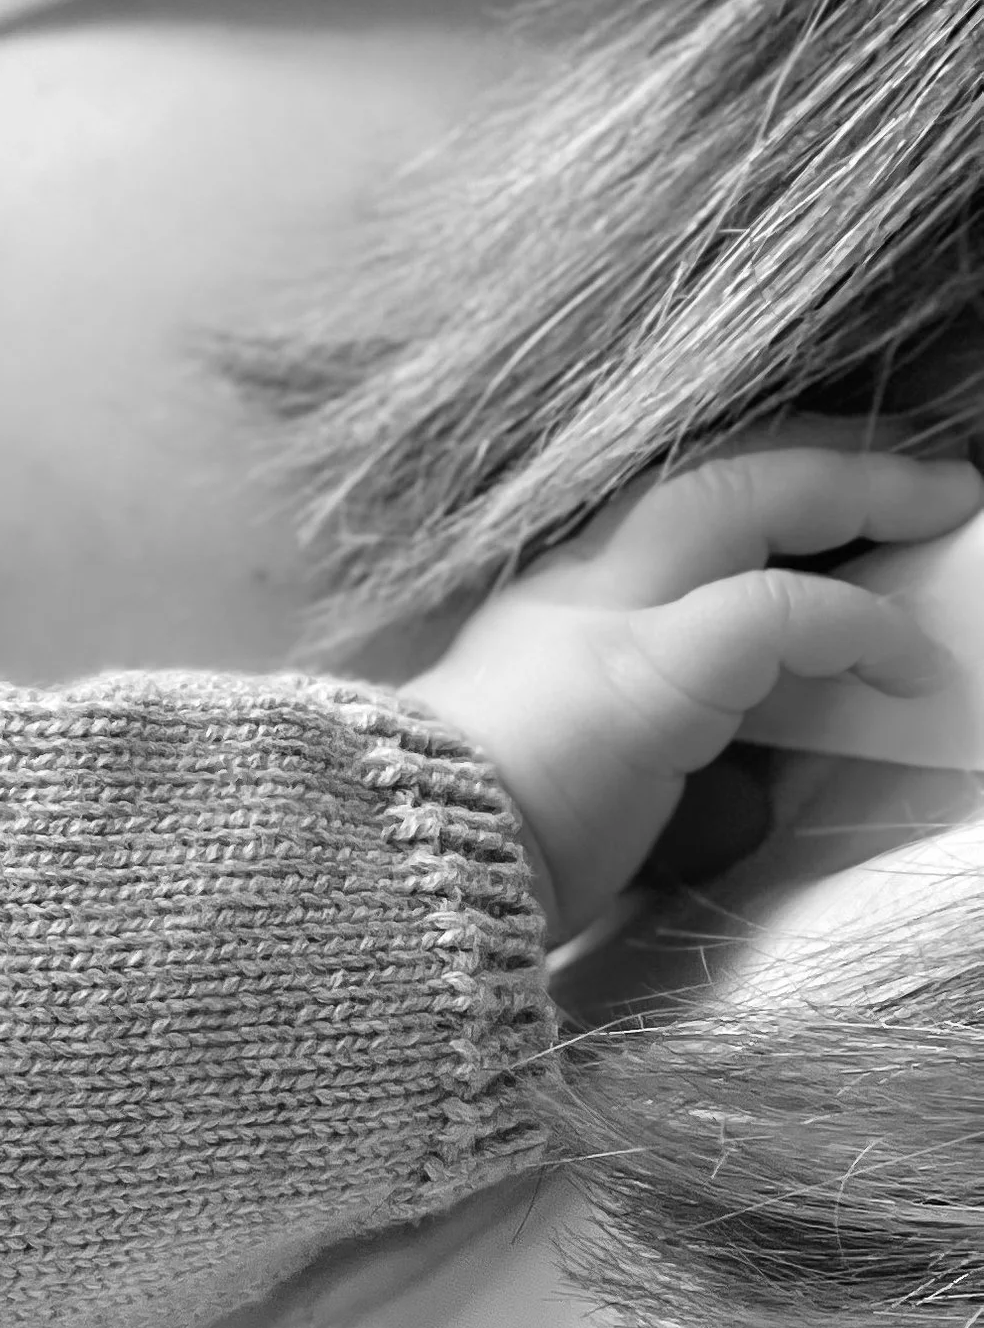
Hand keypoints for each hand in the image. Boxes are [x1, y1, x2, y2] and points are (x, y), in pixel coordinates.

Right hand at [407, 447, 982, 938]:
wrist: (398, 874)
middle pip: (708, 470)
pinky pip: (785, 610)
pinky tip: (914, 664)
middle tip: (920, 465)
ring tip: (943, 499)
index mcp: (551, 611)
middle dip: (824, 453)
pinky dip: (863, 626)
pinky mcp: (649, 669)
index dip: (760, 487)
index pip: (665, 511)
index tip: (838, 496)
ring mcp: (606, 614)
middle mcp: (574, 586)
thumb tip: (740, 787)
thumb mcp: (565, 770)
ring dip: (859, 486)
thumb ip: (647, 746)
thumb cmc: (470, 848)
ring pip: (744, 489)